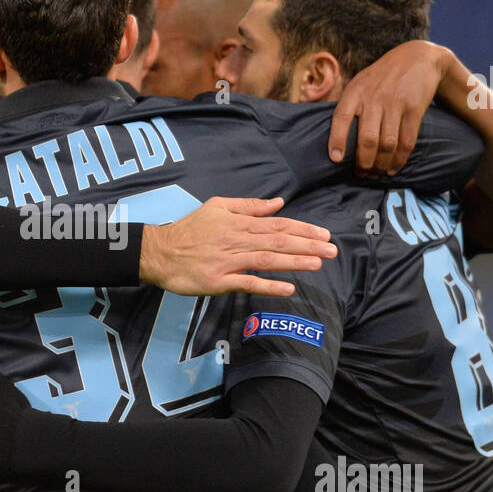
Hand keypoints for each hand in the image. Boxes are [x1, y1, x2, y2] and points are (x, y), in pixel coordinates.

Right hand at [140, 196, 335, 297]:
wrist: (160, 252)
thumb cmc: (190, 229)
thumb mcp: (218, 207)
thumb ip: (249, 205)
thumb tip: (278, 202)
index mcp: (239, 222)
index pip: (277, 224)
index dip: (303, 229)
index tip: (324, 234)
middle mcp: (237, 240)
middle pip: (278, 241)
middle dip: (307, 245)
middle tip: (332, 250)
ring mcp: (229, 261)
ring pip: (267, 259)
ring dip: (294, 262)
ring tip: (318, 264)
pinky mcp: (219, 280)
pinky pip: (248, 283)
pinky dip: (268, 286)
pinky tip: (288, 288)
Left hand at [329, 40, 452, 175]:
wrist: (418, 57)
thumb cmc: (382, 77)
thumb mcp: (360, 82)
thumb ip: (349, 105)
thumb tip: (333, 139)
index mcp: (356, 91)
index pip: (341, 117)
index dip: (337, 140)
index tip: (336, 159)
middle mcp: (374, 97)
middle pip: (367, 139)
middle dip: (363, 163)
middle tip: (360, 175)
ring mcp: (395, 103)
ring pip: (387, 144)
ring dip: (380, 165)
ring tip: (375, 175)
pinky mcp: (414, 109)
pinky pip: (406, 141)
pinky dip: (399, 160)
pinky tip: (392, 169)